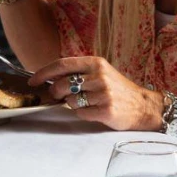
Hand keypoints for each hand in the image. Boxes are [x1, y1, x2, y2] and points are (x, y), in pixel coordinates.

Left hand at [28, 56, 163, 130]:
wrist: (143, 106)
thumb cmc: (118, 89)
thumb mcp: (101, 73)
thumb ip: (79, 72)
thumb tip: (50, 77)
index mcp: (96, 63)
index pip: (62, 64)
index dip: (44, 73)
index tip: (33, 81)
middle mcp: (99, 76)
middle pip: (62, 84)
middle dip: (56, 93)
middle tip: (60, 96)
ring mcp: (103, 94)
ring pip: (70, 101)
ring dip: (72, 104)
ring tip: (87, 103)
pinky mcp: (106, 110)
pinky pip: (81, 113)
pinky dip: (83, 113)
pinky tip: (94, 111)